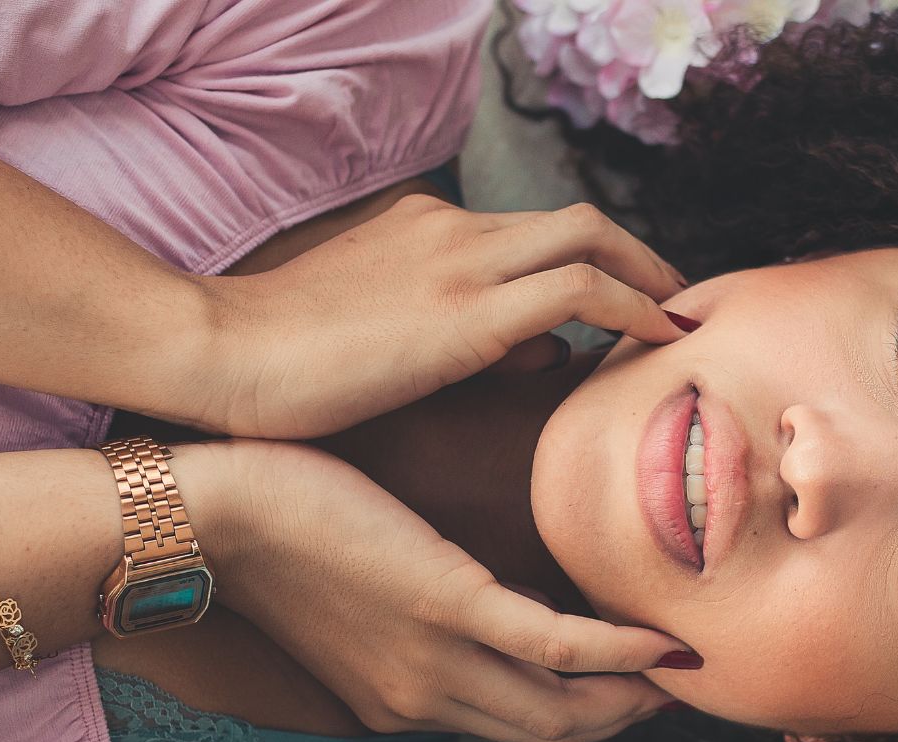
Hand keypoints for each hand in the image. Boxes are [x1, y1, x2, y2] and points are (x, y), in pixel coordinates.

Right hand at [181, 198, 690, 438]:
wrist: (213, 353)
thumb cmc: (282, 365)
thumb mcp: (384, 338)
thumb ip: (464, 336)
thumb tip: (542, 356)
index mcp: (423, 230)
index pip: (529, 232)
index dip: (593, 260)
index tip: (631, 299)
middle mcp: (449, 230)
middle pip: (576, 219)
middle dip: (639, 256)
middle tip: (677, 302)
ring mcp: (459, 262)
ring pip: (589, 237)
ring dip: (649, 276)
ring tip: (683, 321)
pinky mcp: (465, 311)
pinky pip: (579, 289)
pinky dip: (633, 307)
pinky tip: (661, 340)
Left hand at [183, 439, 687, 741]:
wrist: (207, 514)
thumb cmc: (269, 533)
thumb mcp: (342, 599)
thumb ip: (407, 612)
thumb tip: (461, 585)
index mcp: (397, 702)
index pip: (506, 726)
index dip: (578, 716)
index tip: (628, 688)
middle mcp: (423, 699)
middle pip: (550, 732)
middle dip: (621, 718)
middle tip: (680, 685)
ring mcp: (438, 660)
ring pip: (564, 707)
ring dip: (635, 694)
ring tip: (688, 663)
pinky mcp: (449, 607)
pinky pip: (557, 648)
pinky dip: (618, 652)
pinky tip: (661, 639)